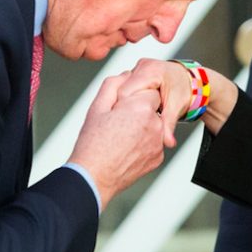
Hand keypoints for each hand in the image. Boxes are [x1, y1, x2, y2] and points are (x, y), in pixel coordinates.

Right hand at [69, 72, 164, 210]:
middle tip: (120, 121)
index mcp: (141, 108)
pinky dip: (144, 142)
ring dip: (143, 125)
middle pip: (154, 107)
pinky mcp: (158, 157)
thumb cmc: (93, 143)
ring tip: (122, 136)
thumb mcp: (97, 106)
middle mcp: (155, 124)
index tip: (122, 106)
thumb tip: (127, 74)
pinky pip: (154, 142)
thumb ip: (114, 84)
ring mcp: (158, 143)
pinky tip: (126, 148)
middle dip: (141, 109)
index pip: (150, 90)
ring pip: (155, 124)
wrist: (94, 177)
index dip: (134, 96)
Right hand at [121, 58, 238, 139]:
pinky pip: (126, 86)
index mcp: (152, 71)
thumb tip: (168, 142)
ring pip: (122, 88)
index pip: (126, 92)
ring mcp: (139, 66)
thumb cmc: (184, 92)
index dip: (125, 107)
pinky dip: (128, 98)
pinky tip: (133, 108)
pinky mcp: (137, 70)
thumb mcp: (176, 109)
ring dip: (126, 102)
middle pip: (122, 89)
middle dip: (125, 105)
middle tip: (130, 120)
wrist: (190, 81)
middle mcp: (144, 65)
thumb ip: (168, 125)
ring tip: (132, 114)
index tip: (128, 121)